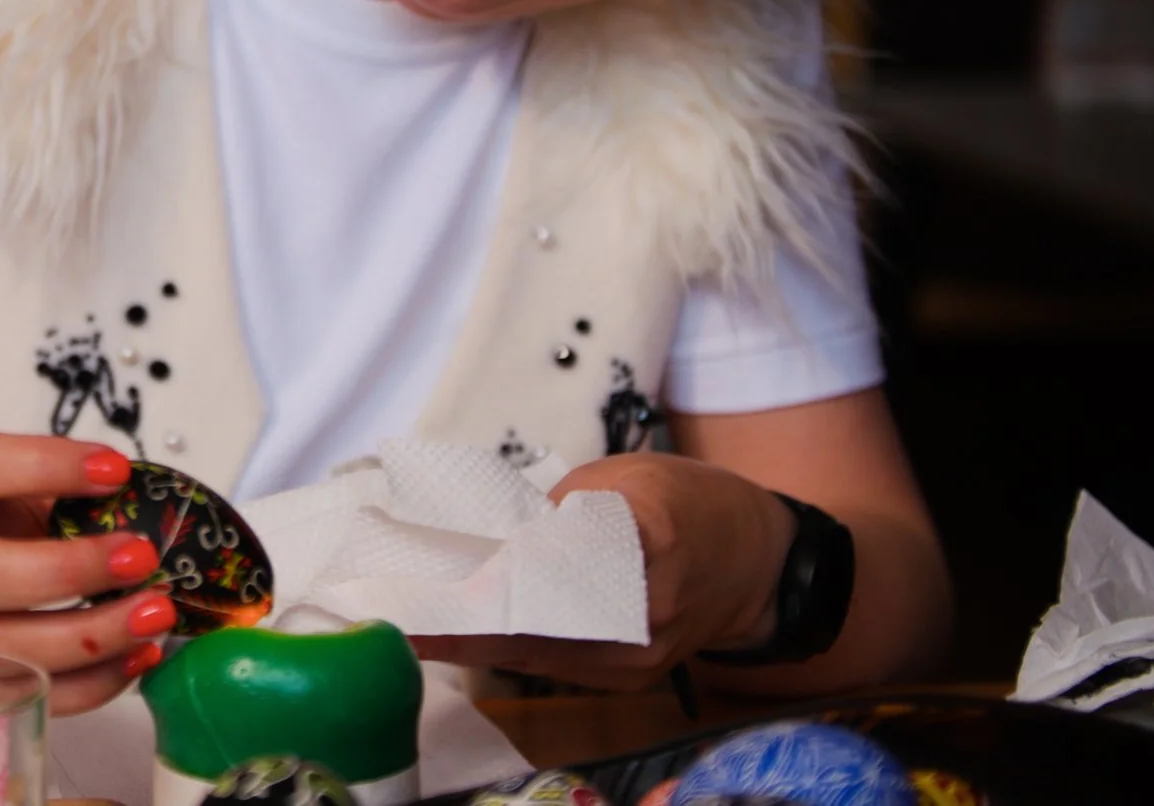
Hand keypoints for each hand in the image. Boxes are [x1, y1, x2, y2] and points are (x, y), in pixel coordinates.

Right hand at [0, 434, 179, 713]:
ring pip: (9, 650)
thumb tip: (140, 499)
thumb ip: (47, 486)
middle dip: (68, 570)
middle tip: (140, 556)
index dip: (43, 466)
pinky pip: (32, 694)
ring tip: (157, 611)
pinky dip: (95, 684)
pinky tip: (139, 655)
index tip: (113, 469)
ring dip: (95, 637)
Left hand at [409, 453, 795, 690]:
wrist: (755, 565)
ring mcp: (633, 656)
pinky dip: (499, 643)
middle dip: (462, 612)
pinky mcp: (621, 676)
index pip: (563, 560)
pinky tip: (451, 631)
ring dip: (467, 635)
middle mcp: (644, 613)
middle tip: (398, 602)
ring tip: (405, 616)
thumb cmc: (692, 505)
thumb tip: (494, 534)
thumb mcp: (630, 476)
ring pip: (534, 648)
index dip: (495, 569)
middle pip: (538, 617)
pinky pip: (549, 660)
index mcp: (655, 541)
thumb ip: (562, 504)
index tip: (438, 567)